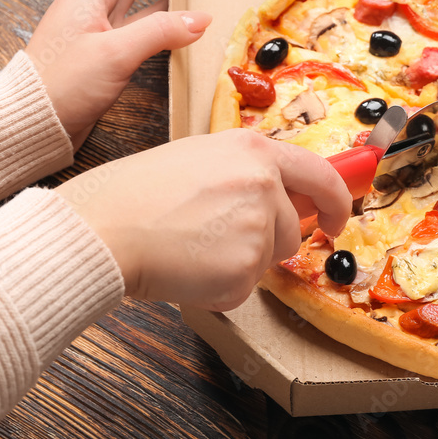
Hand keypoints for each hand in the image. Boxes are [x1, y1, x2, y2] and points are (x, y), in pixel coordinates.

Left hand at [26, 0, 210, 149]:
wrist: (32, 123)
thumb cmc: (60, 84)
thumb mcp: (114, 53)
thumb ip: (159, 32)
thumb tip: (199, 18)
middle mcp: (91, 8)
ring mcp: (96, 33)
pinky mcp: (102, 57)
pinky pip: (137, 27)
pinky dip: (159, 20)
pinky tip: (176, 20)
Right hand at [55, 130, 351, 310]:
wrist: (102, 227)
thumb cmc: (136, 193)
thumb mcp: (199, 159)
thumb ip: (246, 173)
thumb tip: (284, 202)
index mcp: (253, 150)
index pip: (319, 175)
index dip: (335, 201)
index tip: (334, 219)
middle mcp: (263, 184)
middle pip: (291, 229)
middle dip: (264, 241)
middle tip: (212, 238)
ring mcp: (257, 227)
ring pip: (268, 260)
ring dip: (238, 263)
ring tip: (191, 246)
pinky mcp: (244, 269)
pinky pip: (244, 289)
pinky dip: (218, 288)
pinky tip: (186, 268)